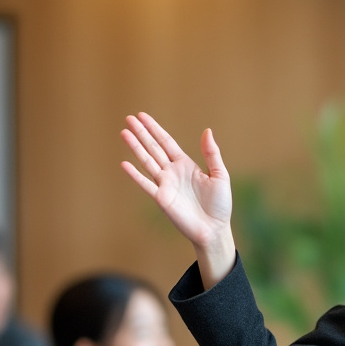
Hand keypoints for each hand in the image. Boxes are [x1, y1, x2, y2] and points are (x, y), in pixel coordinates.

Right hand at [120, 112, 235, 287]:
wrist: (214, 229)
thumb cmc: (220, 205)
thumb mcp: (220, 175)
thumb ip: (212, 154)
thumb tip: (207, 130)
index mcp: (185, 164)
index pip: (166, 142)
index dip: (155, 129)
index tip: (142, 116)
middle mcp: (172, 172)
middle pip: (153, 148)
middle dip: (142, 133)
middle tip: (129, 118)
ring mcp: (165, 185)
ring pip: (147, 161)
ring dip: (136, 147)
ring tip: (124, 133)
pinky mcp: (162, 199)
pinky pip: (146, 184)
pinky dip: (135, 175)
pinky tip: (124, 164)